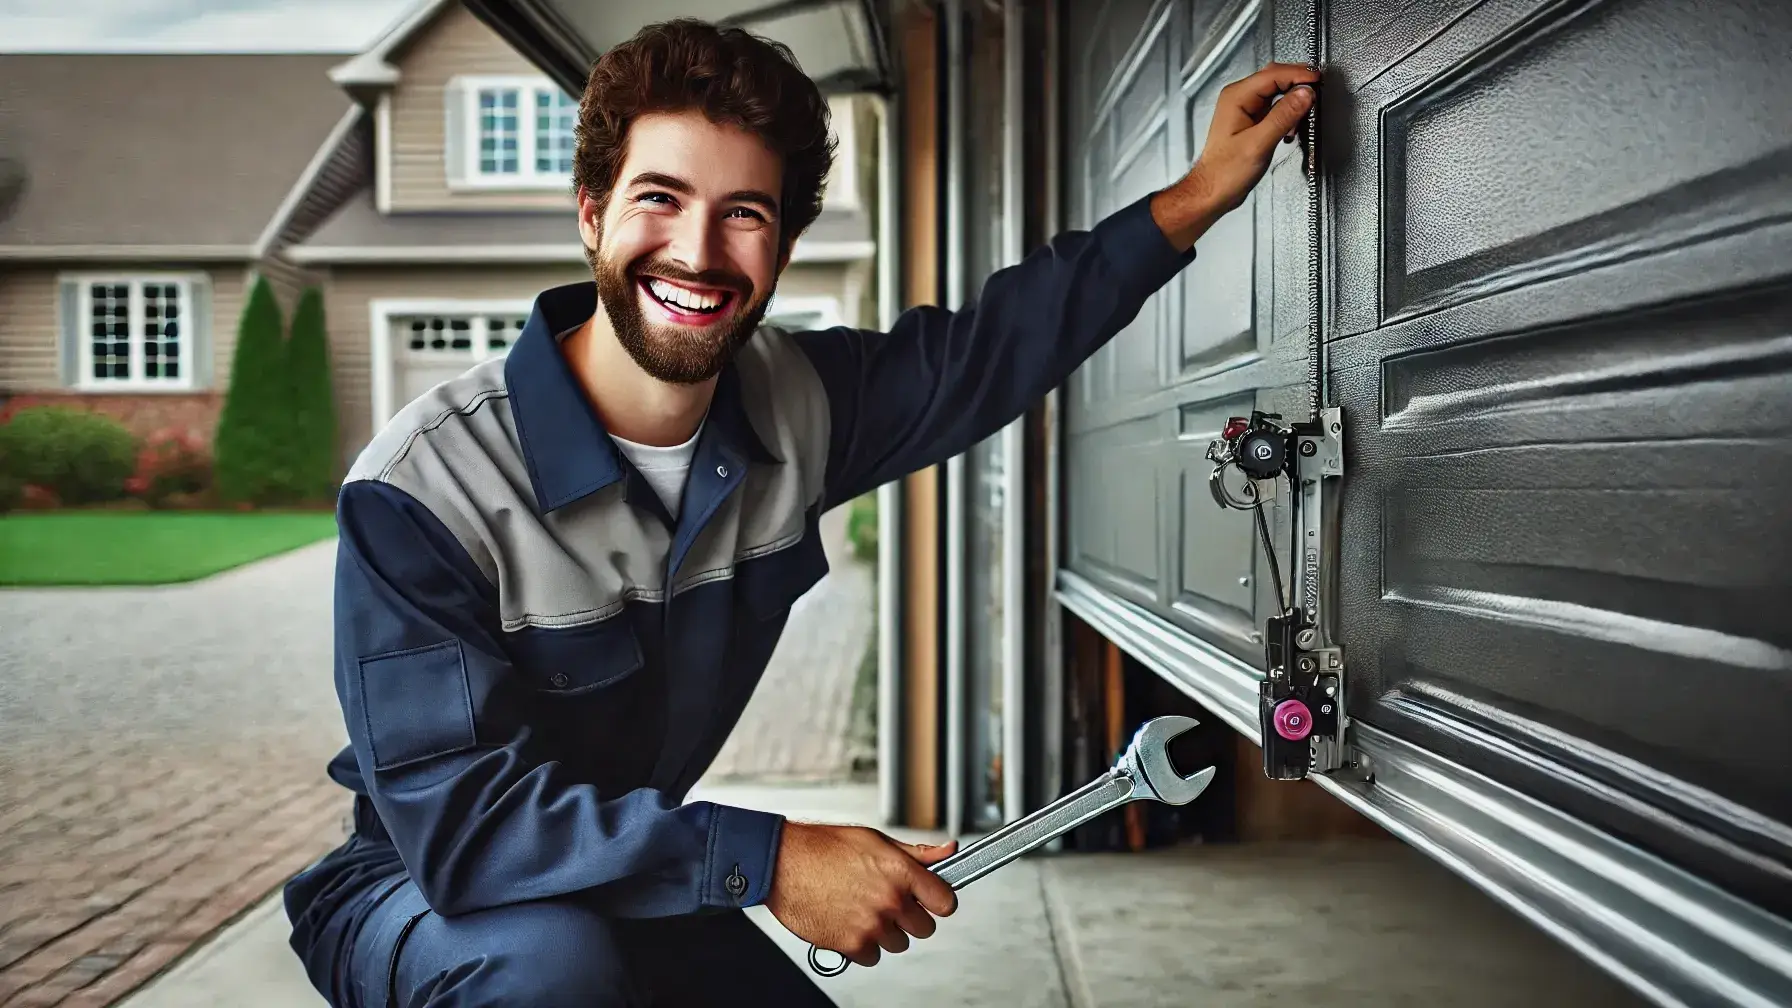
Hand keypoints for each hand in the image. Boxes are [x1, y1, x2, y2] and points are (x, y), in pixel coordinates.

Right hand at [764, 821, 959, 966]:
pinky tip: (850, 922)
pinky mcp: (851, 945)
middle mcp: (889, 901)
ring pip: (898, 943)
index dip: (938, 900)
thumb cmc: (824, 848)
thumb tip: (948, 850)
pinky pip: (873, 956)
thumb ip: (917, 853)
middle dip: (909, 917)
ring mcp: (871, 925)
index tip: (930, 900)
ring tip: (862, 908)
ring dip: (885, 931)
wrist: (783, 863)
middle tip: (888, 902)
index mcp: (900, 872)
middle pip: (924, 928)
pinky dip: (863, 945)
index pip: (945, 901)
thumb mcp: (875, 840)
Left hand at [1151, 61, 1320, 249]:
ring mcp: (1245, 109)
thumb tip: (1304, 94)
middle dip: (1298, 84)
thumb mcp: (1258, 143)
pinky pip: (1275, 108)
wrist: (1213, 191)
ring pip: (1277, 93)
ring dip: (1293, 102)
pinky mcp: (1252, 121)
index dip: (1298, 75)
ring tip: (1302, 118)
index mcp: (1236, 97)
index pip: (1273, 74)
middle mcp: (1239, 98)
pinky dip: (1288, 114)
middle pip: (1276, 78)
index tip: (1318, 80)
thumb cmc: (1225, 172)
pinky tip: (1291, 129)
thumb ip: (1283, 116)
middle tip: (1317, 93)